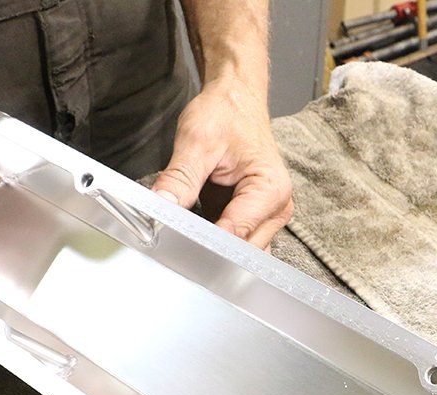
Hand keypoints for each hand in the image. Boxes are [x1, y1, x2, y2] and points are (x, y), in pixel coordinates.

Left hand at [152, 76, 293, 249]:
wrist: (236, 99)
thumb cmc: (227, 113)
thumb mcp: (196, 141)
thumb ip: (180, 178)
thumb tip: (161, 207)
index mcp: (270, 189)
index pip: (236, 233)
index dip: (205, 240)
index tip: (176, 238)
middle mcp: (276, 207)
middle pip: (241, 250)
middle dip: (209, 248)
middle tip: (175, 238)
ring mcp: (266, 217)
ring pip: (239, 253)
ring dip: (213, 248)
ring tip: (185, 234)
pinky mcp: (253, 219)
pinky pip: (235, 243)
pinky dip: (214, 242)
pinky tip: (195, 231)